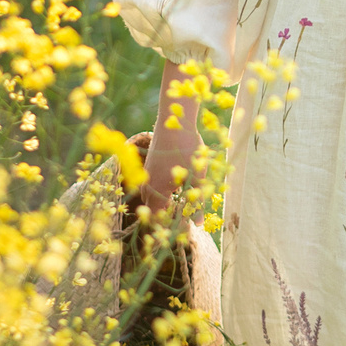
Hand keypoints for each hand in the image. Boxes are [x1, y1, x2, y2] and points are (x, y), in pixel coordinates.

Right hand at [143, 63, 200, 214]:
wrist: (174, 117)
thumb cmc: (187, 147)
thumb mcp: (197, 176)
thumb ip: (197, 200)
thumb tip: (199, 225)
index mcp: (157, 191)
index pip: (159, 220)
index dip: (171, 227)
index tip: (185, 228)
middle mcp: (147, 185)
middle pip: (155, 210)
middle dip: (168, 216)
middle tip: (187, 217)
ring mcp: (147, 175)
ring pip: (154, 197)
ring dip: (166, 203)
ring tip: (185, 201)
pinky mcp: (150, 166)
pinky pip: (154, 186)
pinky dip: (164, 191)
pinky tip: (179, 184)